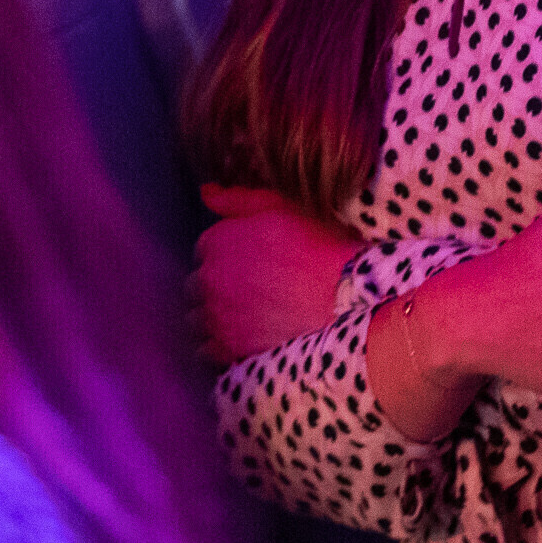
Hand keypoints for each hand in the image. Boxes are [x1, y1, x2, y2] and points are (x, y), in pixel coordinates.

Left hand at [191, 184, 363, 364]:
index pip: (203, 249)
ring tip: (246, 313)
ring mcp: (216, 317)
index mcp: (216, 242)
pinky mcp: (228, 349)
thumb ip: (236, 199)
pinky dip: (218, 344)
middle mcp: (208, 280)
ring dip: (213, 315)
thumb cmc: (318, 245)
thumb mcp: (280, 207)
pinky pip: (205, 350)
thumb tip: (206, 192)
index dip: (226, 253)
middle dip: (216, 284)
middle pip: (196, 285)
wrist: (345, 295)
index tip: (248, 259)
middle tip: (250, 286)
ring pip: (196, 318)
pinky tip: (243, 336)